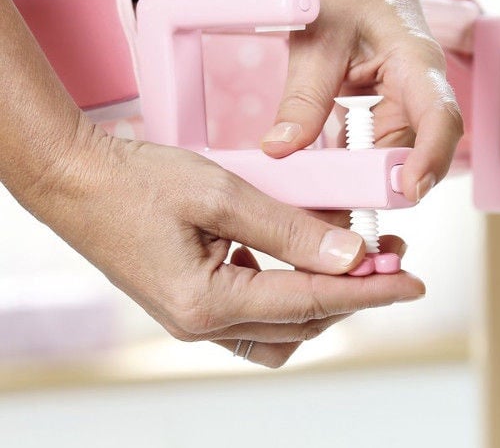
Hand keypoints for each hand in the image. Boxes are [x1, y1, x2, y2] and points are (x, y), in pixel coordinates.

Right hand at [32, 133, 424, 366]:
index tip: (413, 282)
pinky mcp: (194, 305)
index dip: (370, 291)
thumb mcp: (223, 195)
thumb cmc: (139, 181)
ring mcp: (196, 320)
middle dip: (353, 292)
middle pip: (303, 323)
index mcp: (208, 303)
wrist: (75, 181)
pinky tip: (300, 260)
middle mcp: (203, 325)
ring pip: (282, 330)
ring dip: (322, 299)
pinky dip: (289, 295)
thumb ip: (290, 228)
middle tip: (389, 255)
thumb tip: (350, 253)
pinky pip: (256, 316)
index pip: (312, 302)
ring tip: (353, 257)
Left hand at [261, 0, 463, 202]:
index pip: (440, 117)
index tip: (408, 191)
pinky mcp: (394, 116)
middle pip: (418, 151)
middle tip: (336, 209)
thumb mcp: (316, 41)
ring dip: (364, 180)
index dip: (431, 159)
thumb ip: (302, 97)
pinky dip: (354, 167)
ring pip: (396, 158)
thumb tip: (279, 150)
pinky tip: (324, 176)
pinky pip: (379, 152)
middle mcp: (424, 91)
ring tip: (322, 196)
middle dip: (384, 185)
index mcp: (418, 63)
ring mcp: (411, 107)